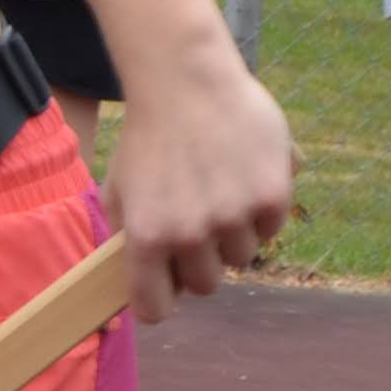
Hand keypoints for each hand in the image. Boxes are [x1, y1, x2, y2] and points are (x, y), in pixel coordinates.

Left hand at [97, 33, 296, 318]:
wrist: (186, 81)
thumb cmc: (148, 137)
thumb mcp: (119, 191)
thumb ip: (128, 240)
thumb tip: (140, 289)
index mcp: (146, 237)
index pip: (156, 309)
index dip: (162, 302)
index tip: (167, 290)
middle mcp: (190, 233)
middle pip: (206, 285)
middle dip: (201, 262)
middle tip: (197, 226)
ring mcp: (233, 216)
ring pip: (241, 257)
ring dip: (233, 235)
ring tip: (219, 192)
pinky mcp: (271, 196)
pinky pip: (270, 228)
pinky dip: (261, 211)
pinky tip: (243, 177)